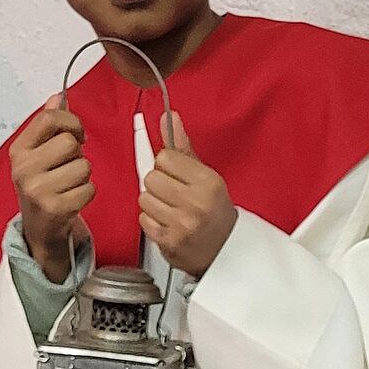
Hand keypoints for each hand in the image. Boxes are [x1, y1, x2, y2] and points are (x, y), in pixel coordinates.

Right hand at [11, 95, 90, 280]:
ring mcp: (38, 190)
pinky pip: (89, 189)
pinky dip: (86, 193)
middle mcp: (24, 169)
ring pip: (83, 166)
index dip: (71, 122)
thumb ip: (48, 125)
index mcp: (19, 150)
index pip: (49, 119)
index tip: (75, 132)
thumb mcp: (37, 154)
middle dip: (77, 153)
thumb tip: (58, 97)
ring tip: (68, 184)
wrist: (39, 229)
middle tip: (67, 166)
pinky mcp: (55, 209)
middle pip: (69, 143)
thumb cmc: (41, 187)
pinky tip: (72, 198)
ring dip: (83, 175)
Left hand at [140, 110, 235, 277]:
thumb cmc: (214, 211)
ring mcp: (182, 224)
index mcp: (207, 182)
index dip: (166, 165)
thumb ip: (183, 148)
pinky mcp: (169, 242)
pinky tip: (168, 224)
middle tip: (174, 195)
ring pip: (144, 199)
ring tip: (171, 210)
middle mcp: (196, 203)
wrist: (225, 250)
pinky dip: (152, 222)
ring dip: (153, 204)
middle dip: (158, 185)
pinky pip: (143, 220)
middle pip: (151, 177)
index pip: (164, 157)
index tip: (176, 176)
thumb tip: (169, 117)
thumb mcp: (205, 176)